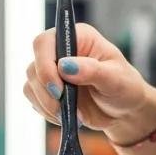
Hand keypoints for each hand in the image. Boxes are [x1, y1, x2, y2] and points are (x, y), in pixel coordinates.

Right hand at [25, 22, 155, 141]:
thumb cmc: (125, 88)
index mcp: (77, 38)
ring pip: (31, 85)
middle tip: (64, 109)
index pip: (45, 42)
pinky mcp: (47, 90)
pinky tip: (66, 117)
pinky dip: (47, 112)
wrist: (124, 111)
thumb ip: (92, 71)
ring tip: (74, 115)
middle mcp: (60, 51)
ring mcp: (51, 71)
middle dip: (47, 92)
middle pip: (34, 66)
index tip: (58, 89)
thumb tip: (65, 66)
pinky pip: (34, 100)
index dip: (45, 65)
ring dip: (47, 105)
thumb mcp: (116, 79)